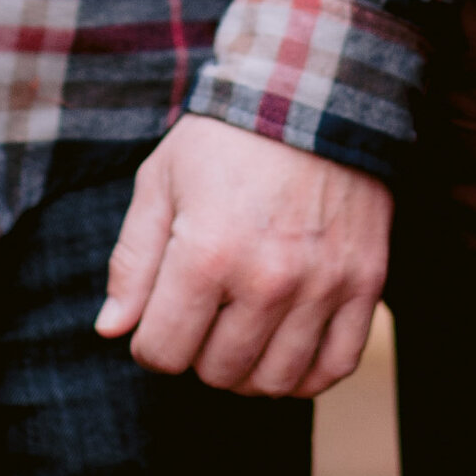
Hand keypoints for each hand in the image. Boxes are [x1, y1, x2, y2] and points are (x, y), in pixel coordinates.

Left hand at [95, 112, 390, 395]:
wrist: (313, 94)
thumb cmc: (225, 140)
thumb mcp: (160, 182)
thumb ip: (132, 260)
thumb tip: (111, 330)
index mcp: (206, 253)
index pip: (162, 353)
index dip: (150, 342)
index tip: (159, 316)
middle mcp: (266, 279)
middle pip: (218, 372)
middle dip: (198, 352)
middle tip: (203, 314)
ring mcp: (321, 285)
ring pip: (273, 381)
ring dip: (248, 369)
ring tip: (241, 331)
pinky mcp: (364, 284)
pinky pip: (335, 366)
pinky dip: (307, 373)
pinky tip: (286, 346)